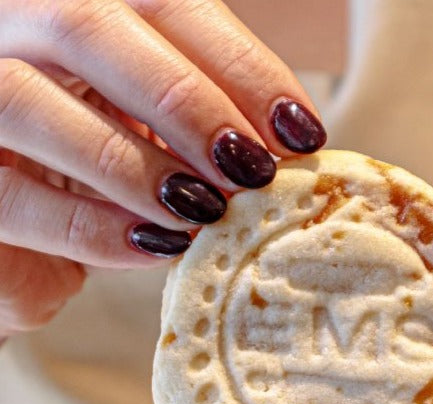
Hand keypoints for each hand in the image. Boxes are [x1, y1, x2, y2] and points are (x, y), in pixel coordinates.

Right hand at [0, 0, 324, 338]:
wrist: (12, 247)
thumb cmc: (93, 187)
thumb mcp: (153, 143)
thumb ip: (199, 132)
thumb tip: (285, 148)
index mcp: (70, 17)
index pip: (158, 2)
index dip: (238, 62)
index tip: (300, 130)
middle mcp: (8, 33)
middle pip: (86, 22)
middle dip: (186, 99)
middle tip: (250, 166)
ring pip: (26, 98)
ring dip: (134, 161)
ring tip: (203, 211)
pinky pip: (10, 197)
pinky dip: (91, 226)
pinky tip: (155, 246)